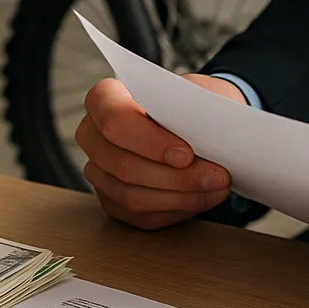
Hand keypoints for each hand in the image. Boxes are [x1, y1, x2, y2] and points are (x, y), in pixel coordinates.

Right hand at [75, 75, 242, 229]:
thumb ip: (191, 109)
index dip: (150, 141)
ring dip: (181, 196)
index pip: (114, 120)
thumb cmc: (187, 104)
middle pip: (123, 164)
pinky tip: (203, 198)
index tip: (187, 154)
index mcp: (103, 99)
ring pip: (132, 194)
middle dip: (176, 176)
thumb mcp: (194, 94)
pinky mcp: (112, 201)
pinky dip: (177, 208)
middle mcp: (92, 136)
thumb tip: (207, 134)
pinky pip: (142, 213)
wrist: (189, 120)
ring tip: (216, 188)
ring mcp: (98, 172)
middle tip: (217, 176)